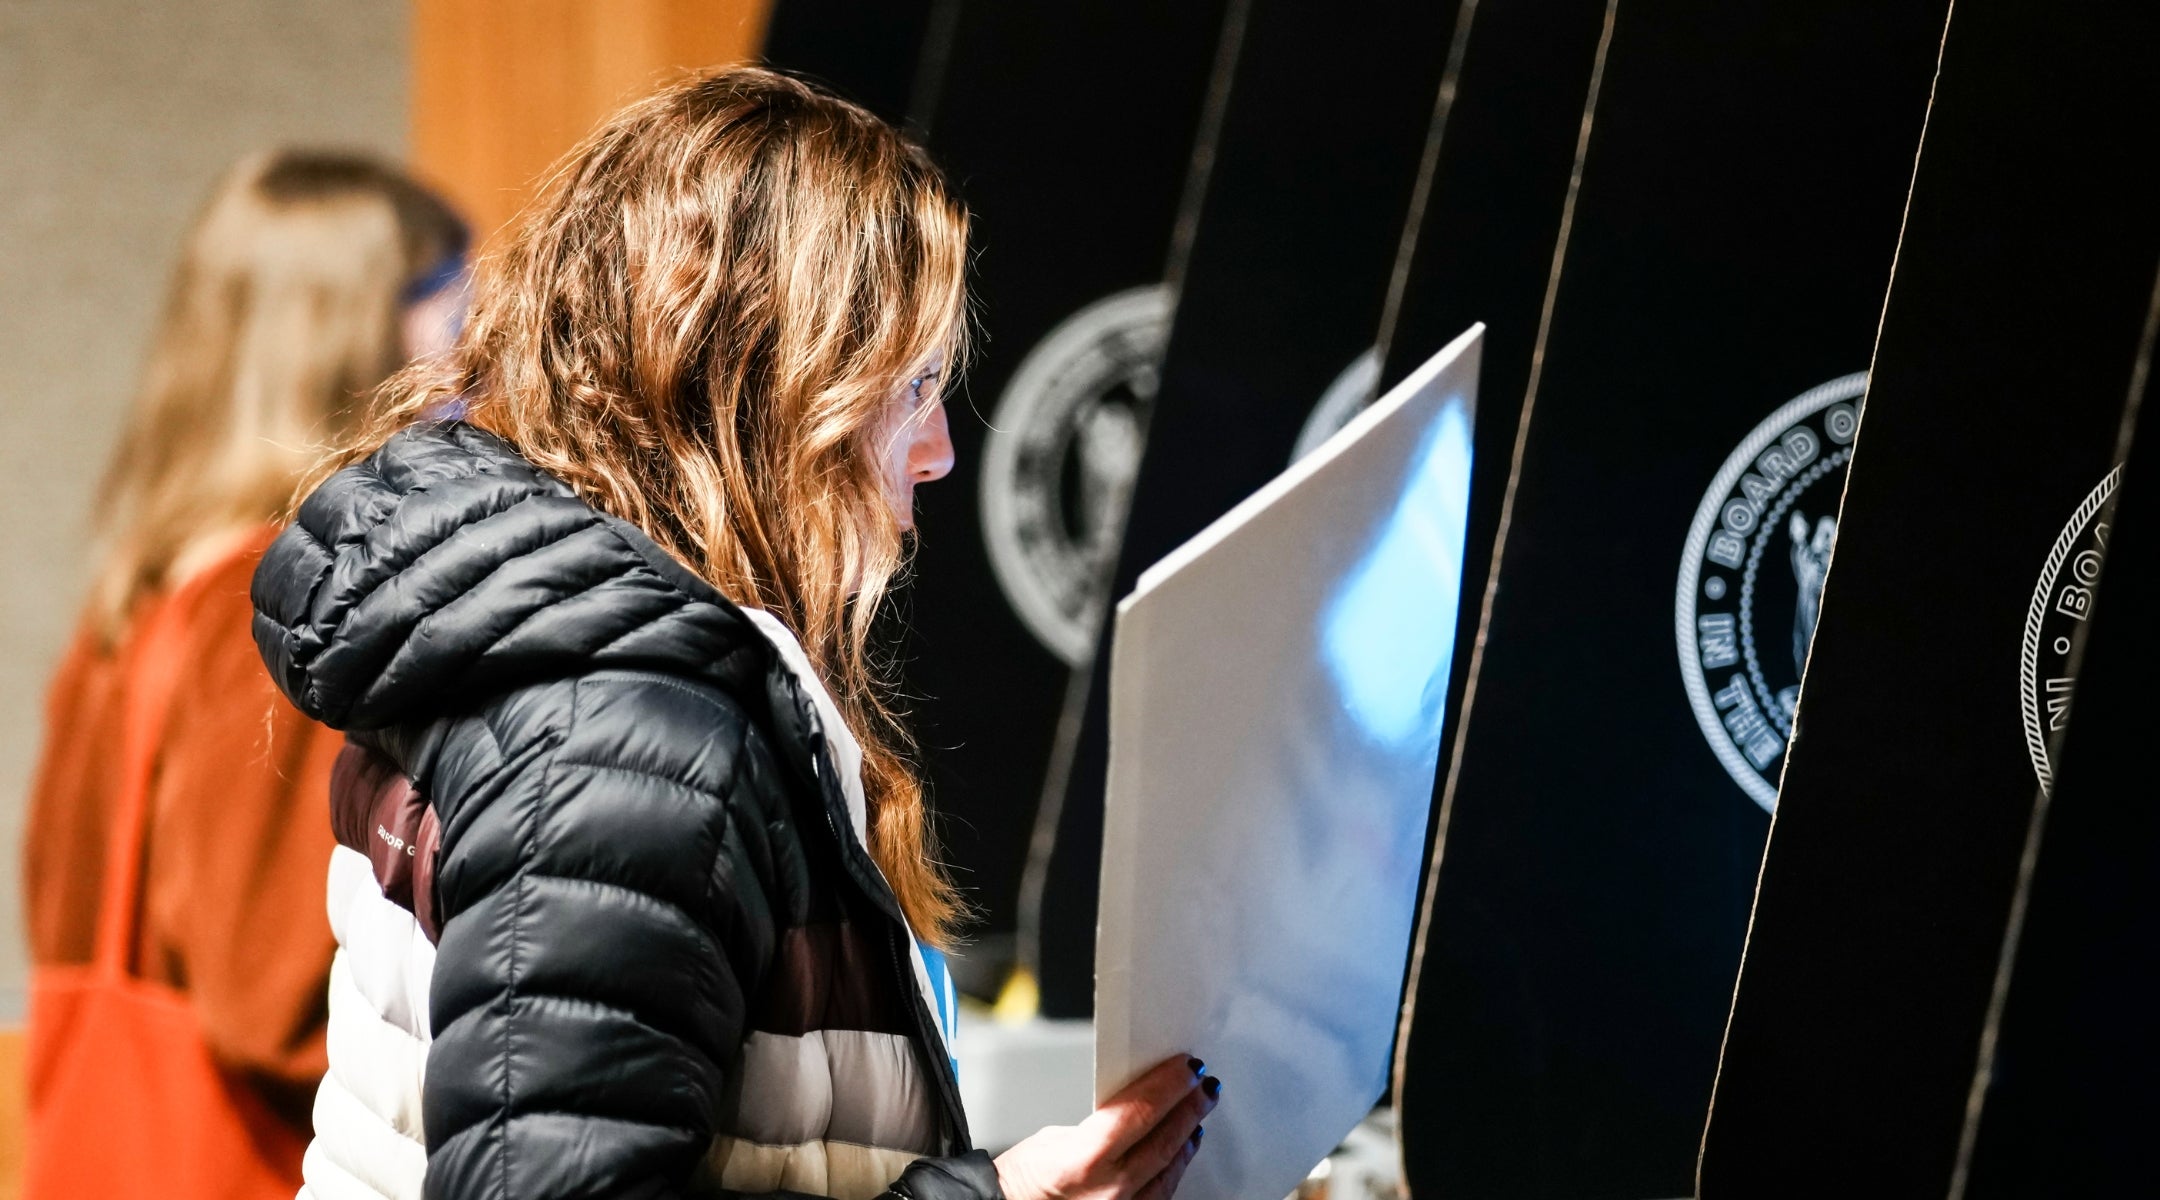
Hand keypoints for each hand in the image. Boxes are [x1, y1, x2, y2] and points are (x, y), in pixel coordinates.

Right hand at [994, 1053, 1223, 1199]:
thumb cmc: (1020, 1182)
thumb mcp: (1054, 1137)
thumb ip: (1101, 1124)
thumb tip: (1134, 1107)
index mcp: (1084, 1161)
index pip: (1140, 1111)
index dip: (1169, 1085)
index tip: (1188, 1067)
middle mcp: (1110, 1191)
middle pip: (1165, 1140)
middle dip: (1190, 1107)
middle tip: (1204, 1084)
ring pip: (1170, 1168)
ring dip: (1187, 1136)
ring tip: (1197, 1111)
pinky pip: (1162, 1193)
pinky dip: (1175, 1168)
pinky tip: (1181, 1152)